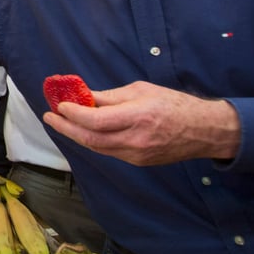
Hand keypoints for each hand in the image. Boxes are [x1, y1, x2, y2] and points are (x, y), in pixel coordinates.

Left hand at [43, 81, 240, 165]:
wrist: (204, 131)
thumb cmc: (175, 104)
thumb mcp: (143, 91)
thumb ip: (112, 97)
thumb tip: (85, 97)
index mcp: (139, 117)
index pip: (96, 120)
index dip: (73, 114)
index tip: (60, 105)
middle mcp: (136, 139)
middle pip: (90, 138)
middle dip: (65, 128)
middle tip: (50, 117)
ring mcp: (136, 155)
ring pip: (97, 147)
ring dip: (76, 135)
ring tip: (61, 122)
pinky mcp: (138, 162)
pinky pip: (108, 152)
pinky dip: (93, 141)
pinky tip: (84, 131)